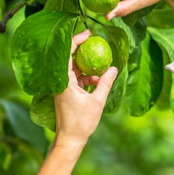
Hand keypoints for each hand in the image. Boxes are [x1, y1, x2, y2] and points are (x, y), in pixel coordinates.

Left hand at [53, 30, 117, 146]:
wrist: (69, 139)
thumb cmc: (81, 122)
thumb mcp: (97, 101)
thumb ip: (105, 83)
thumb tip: (113, 68)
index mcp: (63, 81)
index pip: (67, 54)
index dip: (76, 40)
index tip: (89, 34)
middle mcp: (60, 82)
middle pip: (70, 59)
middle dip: (83, 50)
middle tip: (95, 41)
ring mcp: (63, 87)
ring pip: (75, 70)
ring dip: (88, 67)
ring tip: (102, 66)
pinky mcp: (67, 93)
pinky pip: (77, 79)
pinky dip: (87, 77)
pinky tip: (99, 81)